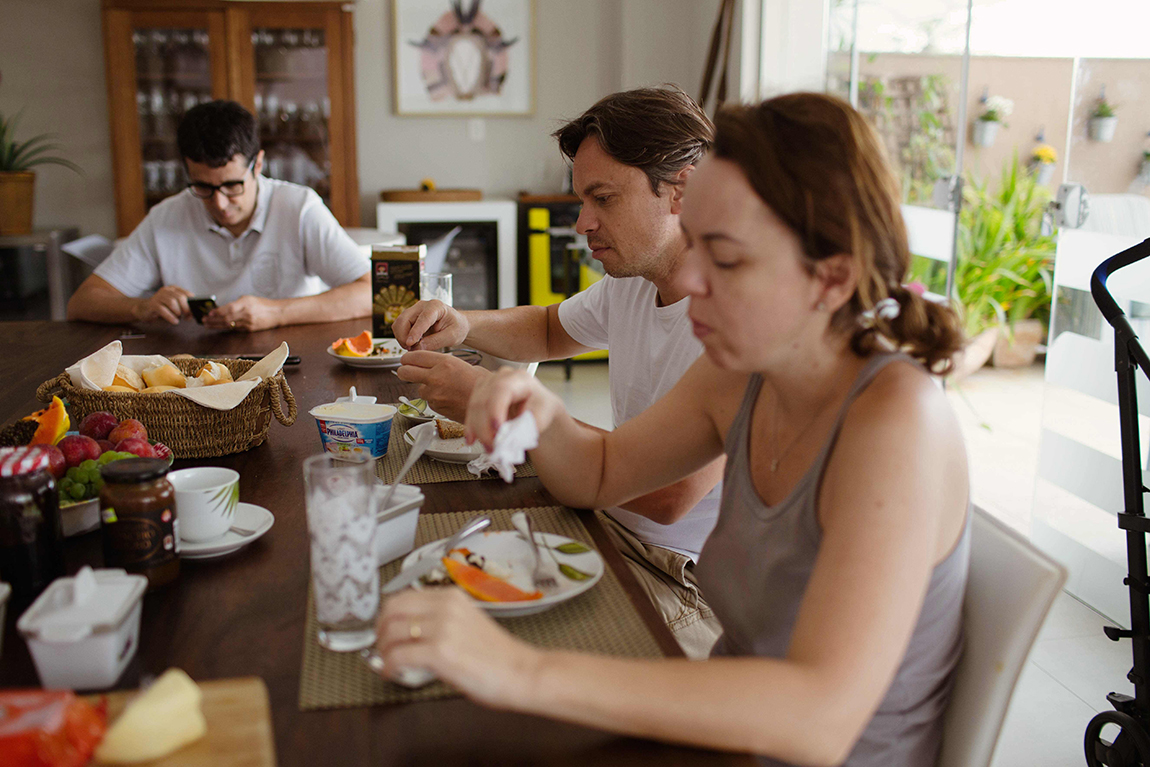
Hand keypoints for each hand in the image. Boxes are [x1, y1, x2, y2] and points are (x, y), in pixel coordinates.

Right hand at [134, 285, 192, 324]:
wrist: (143, 309)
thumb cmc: (162, 308)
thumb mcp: (174, 306)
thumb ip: (183, 307)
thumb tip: (192, 314)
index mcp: (173, 289)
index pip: (187, 294)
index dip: (192, 304)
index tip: (194, 312)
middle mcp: (166, 290)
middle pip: (180, 298)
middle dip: (186, 309)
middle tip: (187, 317)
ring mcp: (158, 296)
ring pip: (172, 302)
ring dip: (178, 312)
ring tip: (178, 319)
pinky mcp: (152, 304)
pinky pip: (163, 310)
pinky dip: (170, 317)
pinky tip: (174, 321)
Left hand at [204, 295, 282, 331]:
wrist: (276, 313)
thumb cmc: (261, 304)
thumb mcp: (248, 299)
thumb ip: (235, 303)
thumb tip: (221, 309)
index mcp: (246, 303)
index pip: (228, 309)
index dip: (217, 312)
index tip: (208, 313)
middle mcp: (247, 313)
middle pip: (226, 318)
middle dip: (213, 320)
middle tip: (204, 321)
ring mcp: (248, 322)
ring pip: (228, 325)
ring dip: (216, 325)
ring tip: (207, 325)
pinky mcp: (249, 329)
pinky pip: (234, 328)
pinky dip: (225, 327)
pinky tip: (218, 326)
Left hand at [374, 588, 542, 708]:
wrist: (521, 672)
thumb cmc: (500, 655)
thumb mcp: (468, 623)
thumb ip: (440, 621)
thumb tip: (412, 632)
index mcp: (452, 597)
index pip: (403, 596)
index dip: (387, 615)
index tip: (384, 628)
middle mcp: (445, 607)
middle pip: (392, 610)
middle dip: (380, 630)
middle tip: (380, 645)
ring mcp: (441, 628)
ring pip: (391, 632)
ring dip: (383, 649)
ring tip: (387, 661)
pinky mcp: (439, 652)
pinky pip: (398, 656)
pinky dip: (388, 666)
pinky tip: (392, 673)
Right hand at [393, 300, 468, 350]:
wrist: (457, 324)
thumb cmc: (457, 327)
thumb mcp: (452, 337)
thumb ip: (436, 341)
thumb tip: (417, 347)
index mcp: (436, 307)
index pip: (422, 318)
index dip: (415, 332)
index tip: (410, 344)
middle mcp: (422, 306)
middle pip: (404, 319)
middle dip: (403, 336)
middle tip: (411, 350)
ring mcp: (414, 311)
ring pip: (398, 324)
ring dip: (401, 338)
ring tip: (412, 348)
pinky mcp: (410, 318)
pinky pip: (399, 328)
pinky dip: (402, 337)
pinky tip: (412, 344)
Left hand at [396, 351, 486, 421]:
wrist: (490, 404)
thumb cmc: (480, 384)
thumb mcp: (462, 365)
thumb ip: (443, 364)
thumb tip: (431, 365)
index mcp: (444, 362)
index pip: (414, 356)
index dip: (407, 358)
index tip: (406, 360)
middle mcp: (436, 377)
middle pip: (405, 372)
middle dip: (405, 371)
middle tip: (407, 371)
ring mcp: (434, 394)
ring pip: (418, 389)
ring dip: (425, 388)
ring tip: (443, 388)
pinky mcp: (435, 407)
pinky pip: (429, 401)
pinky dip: (435, 400)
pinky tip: (449, 398)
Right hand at [465, 368, 562, 450]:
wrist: (536, 409)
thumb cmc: (540, 410)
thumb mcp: (541, 418)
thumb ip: (525, 427)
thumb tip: (508, 437)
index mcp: (521, 379)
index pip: (502, 390)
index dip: (495, 410)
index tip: (496, 429)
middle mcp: (501, 377)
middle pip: (484, 400)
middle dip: (485, 427)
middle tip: (493, 446)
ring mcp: (488, 384)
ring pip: (474, 406)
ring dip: (478, 430)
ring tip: (488, 447)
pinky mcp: (479, 394)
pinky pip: (470, 411)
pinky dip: (471, 427)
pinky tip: (472, 439)